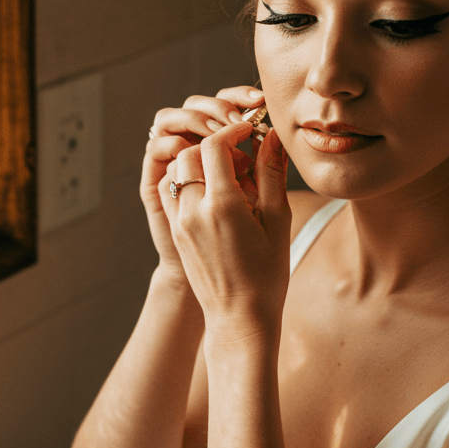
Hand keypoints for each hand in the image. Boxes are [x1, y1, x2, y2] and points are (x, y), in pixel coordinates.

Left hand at [158, 121, 290, 335]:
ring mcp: (180, 222)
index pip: (213, 146)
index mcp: (221, 206)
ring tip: (229, 174)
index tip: (249, 129)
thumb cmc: (267, 275)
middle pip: (190, 153)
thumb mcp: (277, 221)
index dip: (231, 130)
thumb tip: (270, 138)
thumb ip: (271, 175)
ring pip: (177, 171)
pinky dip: (187, 181)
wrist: (239, 318)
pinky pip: (172, 192)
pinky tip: (214, 192)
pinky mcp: (175, 231)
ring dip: (199, 162)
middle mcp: (193, 211)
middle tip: (241, 153)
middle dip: (214, 144)